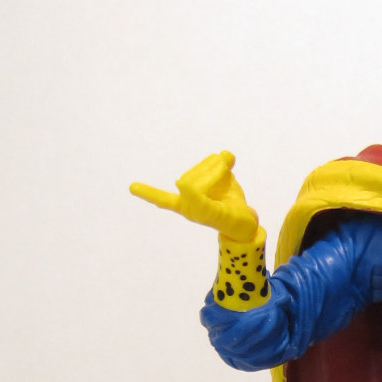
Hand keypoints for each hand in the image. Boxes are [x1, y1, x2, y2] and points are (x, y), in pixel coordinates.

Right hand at [130, 151, 259, 242]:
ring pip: (196, 178)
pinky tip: (163, 185)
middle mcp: (187, 208)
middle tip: (227, 166)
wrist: (248, 225)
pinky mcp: (209, 212)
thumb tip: (226, 156)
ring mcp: (196, 212)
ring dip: (217, 169)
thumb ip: (222, 167)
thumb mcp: (227, 181)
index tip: (132, 188)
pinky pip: (196, 196)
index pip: (164, 199)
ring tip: (228, 175)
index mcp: (187, 202)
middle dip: (211, 165)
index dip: (150, 194)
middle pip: (190, 175)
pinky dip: (187, 188)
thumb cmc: (233, 204)